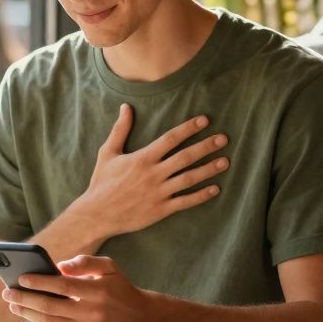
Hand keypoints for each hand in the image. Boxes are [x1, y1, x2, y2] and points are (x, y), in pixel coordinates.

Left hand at [3, 255, 153, 321]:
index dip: (40, 282)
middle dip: (26, 298)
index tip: (22, 277)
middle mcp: (93, 313)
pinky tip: (31, 313)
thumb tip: (60, 266)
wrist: (141, 320)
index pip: (62, 286)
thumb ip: (86, 263)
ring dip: (28, 313)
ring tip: (14, 303)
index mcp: (98, 291)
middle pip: (51, 306)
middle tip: (8, 292)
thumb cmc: (121, 289)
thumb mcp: (110, 267)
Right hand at [73, 104, 228, 238]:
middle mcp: (153, 174)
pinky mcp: (161, 210)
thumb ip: (120, 130)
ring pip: (189, 178)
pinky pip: (185, 201)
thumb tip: (125, 107)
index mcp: (142, 158)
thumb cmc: (102, 182)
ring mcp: (158, 193)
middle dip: (206, 146)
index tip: (204, 121)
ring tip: (225, 161)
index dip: (188, 128)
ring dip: (209, 169)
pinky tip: (215, 189)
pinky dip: (201, 195)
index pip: (170, 139)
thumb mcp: (107, 153)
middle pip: (185, 157)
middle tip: (224, 139)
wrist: (97, 214)